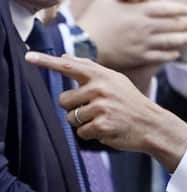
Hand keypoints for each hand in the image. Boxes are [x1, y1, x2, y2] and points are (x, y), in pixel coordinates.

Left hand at [23, 53, 186, 170]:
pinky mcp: (102, 125)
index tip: (29, 57)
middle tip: (97, 109)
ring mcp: (101, 107)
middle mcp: (100, 88)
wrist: (153, 124)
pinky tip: (108, 129)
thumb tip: (64, 57)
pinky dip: (92, 134)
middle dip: (75, 108)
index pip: (70, 66)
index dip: (47, 62)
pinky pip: (81, 132)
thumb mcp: (115, 81)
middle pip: (64, 100)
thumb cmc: (132, 103)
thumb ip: (90, 69)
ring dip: (84, 122)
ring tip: (105, 119)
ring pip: (71, 118)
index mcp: (102, 76)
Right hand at [77, 0, 186, 69]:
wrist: (83, 42)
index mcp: (139, 10)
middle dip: (186, 24)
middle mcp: (145, 26)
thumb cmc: (93, 17)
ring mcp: (144, 43)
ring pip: (170, 41)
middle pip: (172, 25)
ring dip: (184, 39)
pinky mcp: (139, 57)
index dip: (180, 9)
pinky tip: (176, 53)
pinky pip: (160, 56)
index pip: (166, 9)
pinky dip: (170, 54)